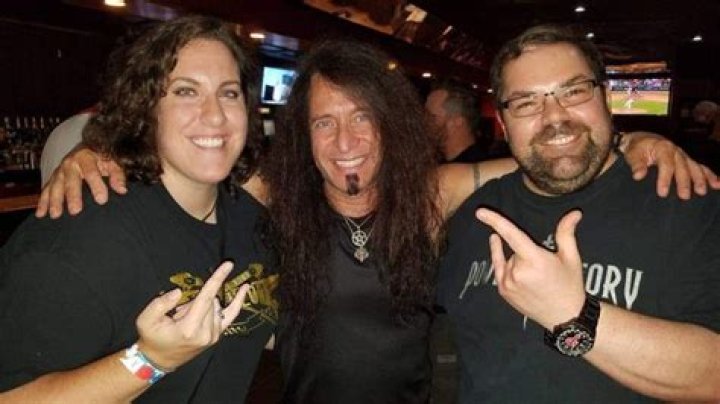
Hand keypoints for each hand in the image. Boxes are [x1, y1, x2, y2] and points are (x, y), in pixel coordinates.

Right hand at [35, 147, 126, 217]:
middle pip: (70, 180)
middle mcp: (70, 163)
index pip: (91, 172)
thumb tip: (122, 190)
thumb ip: (118, 175)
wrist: (87, 149)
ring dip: (54, 201)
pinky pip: (46, 190)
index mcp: (86, 157)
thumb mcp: (113, 162)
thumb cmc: (102, 159)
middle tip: (75, 211)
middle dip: (72, 196)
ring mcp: (59, 171)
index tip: (102, 200)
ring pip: (55, 186)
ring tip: (56, 215)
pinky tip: (41, 214)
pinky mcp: (53, 178)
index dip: (96, 186)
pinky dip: (43, 202)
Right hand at [134, 261, 248, 370]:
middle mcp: (206, 333)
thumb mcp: (146, 320)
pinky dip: (237, 301)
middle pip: (210, 301)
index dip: (217, 280)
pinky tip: (245, 288)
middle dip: (195, 298)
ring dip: (203, 304)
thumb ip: (160, 304)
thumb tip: (179, 292)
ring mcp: (214, 335)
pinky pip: (231, 315)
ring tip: (185, 316)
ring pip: (216, 305)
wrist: (160, 359)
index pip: (206, 298)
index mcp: (190, 328)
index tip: (228, 264)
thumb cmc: (152, 338)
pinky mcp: (217, 335)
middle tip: (178, 312)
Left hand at [476, 208, 585, 329]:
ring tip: (537, 278)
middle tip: (545, 267)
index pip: (512, 235)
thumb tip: (574, 213)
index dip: (495, 221)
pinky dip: (505, 264)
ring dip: (519, 262)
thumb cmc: (570, 285)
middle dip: (526, 251)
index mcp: (535, 261)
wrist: (565, 317)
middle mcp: (518, 272)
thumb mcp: (571, 258)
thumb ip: (566, 233)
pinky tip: (511, 262)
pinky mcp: (503, 291)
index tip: (480, 211)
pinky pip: (500, 269)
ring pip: (509, 260)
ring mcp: (508, 283)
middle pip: (515, 249)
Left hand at [623, 132, 719, 198]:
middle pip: (682, 167)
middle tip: (684, 196)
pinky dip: (710, 175)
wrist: (643, 140)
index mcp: (663, 148)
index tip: (662, 193)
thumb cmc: (637, 148)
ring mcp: (684, 156)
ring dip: (700, 179)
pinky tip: (717, 184)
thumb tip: (638, 175)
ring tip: (702, 192)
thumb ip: (636, 164)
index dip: (665, 179)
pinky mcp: (687, 160)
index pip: (666, 164)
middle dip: (684, 182)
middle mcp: (676, 151)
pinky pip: (700, 167)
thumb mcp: (633, 154)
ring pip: (694, 167)